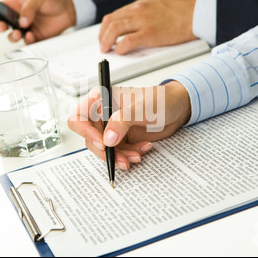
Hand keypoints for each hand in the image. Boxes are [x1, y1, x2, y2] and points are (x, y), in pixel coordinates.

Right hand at [0, 0, 75, 43]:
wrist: (69, 9)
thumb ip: (28, 7)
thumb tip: (22, 21)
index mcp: (15, 4)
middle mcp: (18, 17)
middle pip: (3, 24)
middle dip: (0, 27)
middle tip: (3, 27)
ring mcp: (26, 28)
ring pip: (13, 36)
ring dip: (12, 36)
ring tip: (18, 33)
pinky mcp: (35, 37)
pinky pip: (27, 42)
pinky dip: (27, 41)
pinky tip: (31, 35)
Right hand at [68, 82, 191, 169]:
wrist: (178, 108)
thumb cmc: (161, 100)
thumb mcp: (143, 108)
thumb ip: (123, 121)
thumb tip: (107, 139)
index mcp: (102, 99)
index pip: (79, 116)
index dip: (85, 131)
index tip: (103, 143)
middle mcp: (104, 114)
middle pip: (90, 137)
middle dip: (105, 151)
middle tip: (121, 158)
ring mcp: (112, 127)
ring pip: (104, 149)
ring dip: (118, 156)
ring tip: (136, 156)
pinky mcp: (121, 139)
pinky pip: (117, 153)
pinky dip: (128, 155)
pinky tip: (143, 150)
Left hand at [99, 0, 197, 54]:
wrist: (195, 15)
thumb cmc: (180, 12)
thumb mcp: (157, 4)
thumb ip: (144, 12)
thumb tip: (134, 22)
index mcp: (139, 5)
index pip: (115, 15)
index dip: (106, 27)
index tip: (105, 35)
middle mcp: (138, 11)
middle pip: (111, 21)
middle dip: (103, 35)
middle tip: (103, 45)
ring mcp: (143, 21)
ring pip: (114, 29)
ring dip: (106, 41)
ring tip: (107, 50)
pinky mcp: (149, 34)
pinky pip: (127, 41)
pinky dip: (120, 47)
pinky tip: (120, 51)